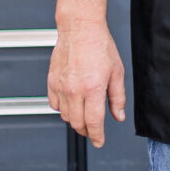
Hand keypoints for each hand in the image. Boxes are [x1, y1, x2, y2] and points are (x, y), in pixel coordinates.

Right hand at [49, 18, 125, 146]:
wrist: (80, 29)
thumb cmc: (99, 46)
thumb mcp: (117, 73)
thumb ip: (118, 98)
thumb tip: (118, 115)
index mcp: (93, 89)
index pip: (94, 123)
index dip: (97, 136)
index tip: (99, 141)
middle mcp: (75, 90)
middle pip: (78, 123)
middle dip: (87, 131)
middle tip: (93, 131)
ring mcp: (61, 87)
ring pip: (65, 116)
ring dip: (75, 120)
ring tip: (84, 114)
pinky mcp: (52, 82)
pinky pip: (54, 105)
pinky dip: (63, 109)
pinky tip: (71, 103)